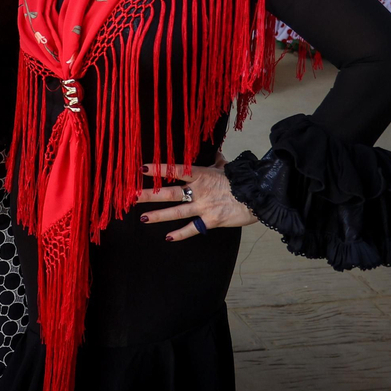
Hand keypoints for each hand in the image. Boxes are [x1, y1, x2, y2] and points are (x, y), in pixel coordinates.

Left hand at [135, 156, 256, 240]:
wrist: (259, 195)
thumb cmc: (243, 180)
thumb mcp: (228, 168)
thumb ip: (218, 162)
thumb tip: (216, 153)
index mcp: (201, 175)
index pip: (175, 170)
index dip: (158, 169)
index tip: (141, 168)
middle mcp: (199, 191)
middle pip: (169, 192)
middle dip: (149, 194)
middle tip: (130, 195)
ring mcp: (204, 206)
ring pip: (176, 211)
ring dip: (158, 215)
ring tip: (143, 218)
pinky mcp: (211, 221)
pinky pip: (193, 228)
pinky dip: (180, 234)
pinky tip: (168, 237)